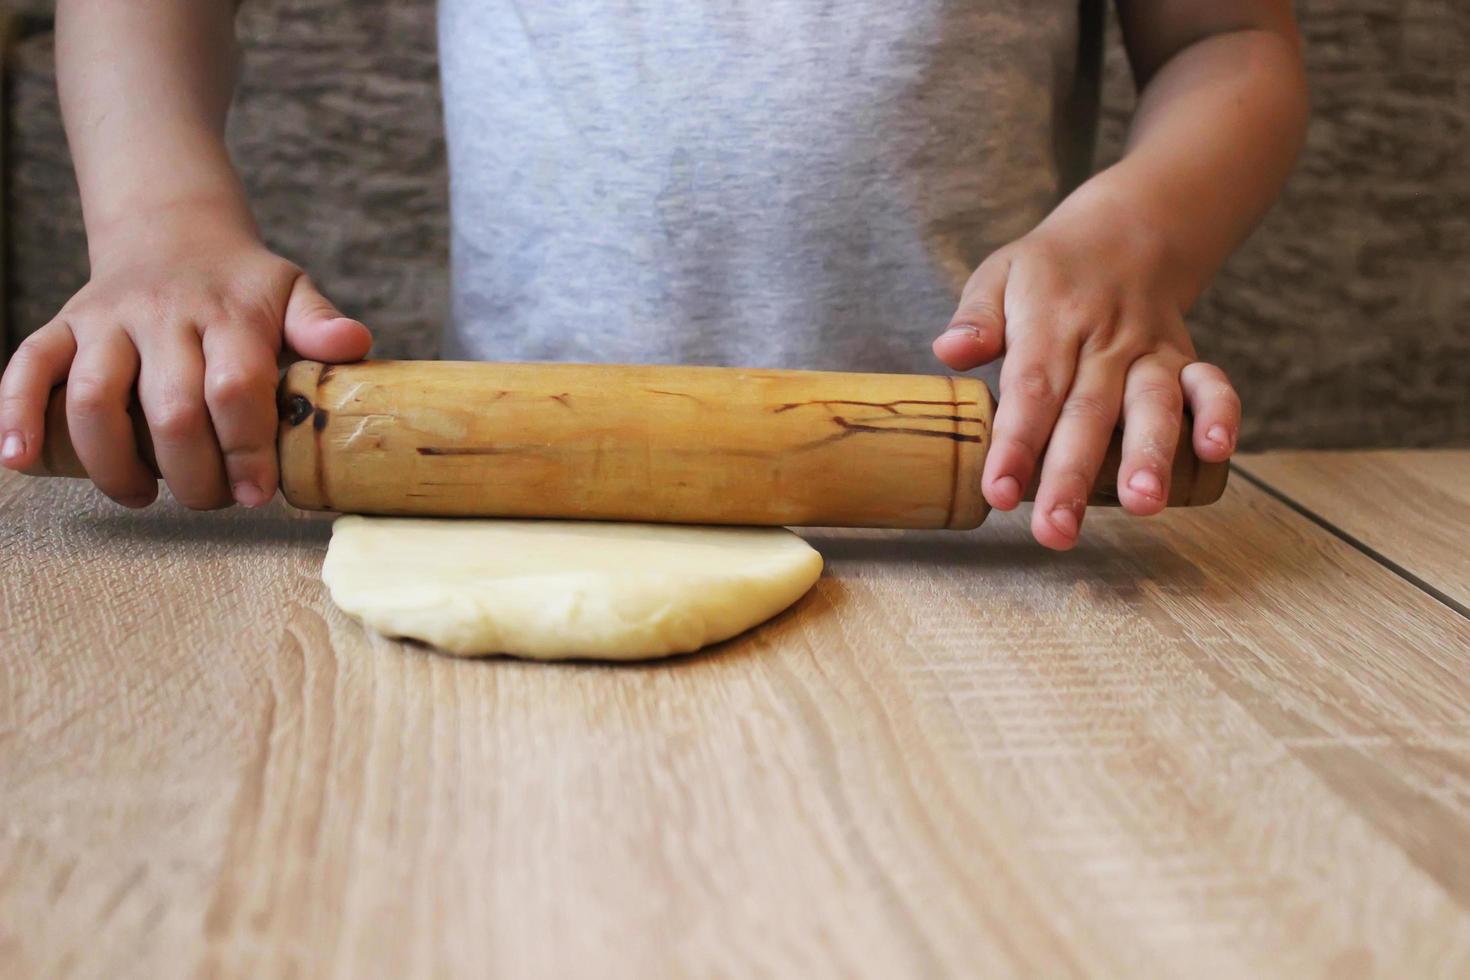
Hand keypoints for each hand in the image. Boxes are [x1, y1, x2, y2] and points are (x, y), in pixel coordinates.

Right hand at [0, 207, 370, 507]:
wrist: (173, 233)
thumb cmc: (242, 285)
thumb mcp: (292, 291)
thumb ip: (319, 323)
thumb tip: (357, 345)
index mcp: (228, 313)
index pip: (236, 388)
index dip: (245, 449)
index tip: (256, 493)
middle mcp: (162, 315)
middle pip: (170, 409)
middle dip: (192, 473)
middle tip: (212, 501)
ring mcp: (105, 321)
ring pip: (93, 399)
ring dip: (114, 464)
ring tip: (142, 496)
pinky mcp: (61, 326)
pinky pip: (26, 368)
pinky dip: (15, 415)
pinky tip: (19, 461)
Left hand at [932, 192, 1239, 549]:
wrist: (1126, 231)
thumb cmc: (1048, 272)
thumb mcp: (1000, 275)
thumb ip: (976, 316)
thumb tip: (948, 352)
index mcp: (1050, 322)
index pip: (1031, 388)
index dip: (1016, 442)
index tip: (999, 492)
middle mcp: (1104, 341)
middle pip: (1087, 412)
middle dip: (1073, 476)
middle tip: (1058, 531)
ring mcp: (1149, 351)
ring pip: (1152, 405)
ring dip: (1149, 455)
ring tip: (1142, 504)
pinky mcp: (1185, 359)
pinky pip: (1211, 384)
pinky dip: (1219, 414)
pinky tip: (1215, 453)